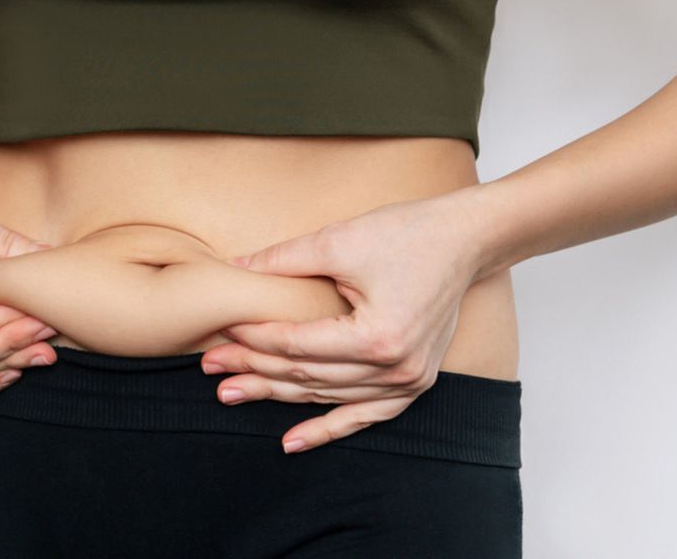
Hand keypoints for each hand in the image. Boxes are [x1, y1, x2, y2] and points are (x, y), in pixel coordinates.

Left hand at [201, 186, 493, 453]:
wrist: (466, 240)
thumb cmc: (409, 233)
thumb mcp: (340, 241)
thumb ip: (283, 259)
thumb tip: (233, 268)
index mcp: (377, 336)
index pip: (298, 346)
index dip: (254, 339)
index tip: (219, 333)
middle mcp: (395, 369)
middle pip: (308, 376)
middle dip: (254, 370)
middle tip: (211, 370)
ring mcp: (408, 381)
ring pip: (327, 396)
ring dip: (279, 397)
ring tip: (233, 394)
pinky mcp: (413, 382)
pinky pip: (365, 416)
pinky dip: (328, 428)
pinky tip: (291, 442)